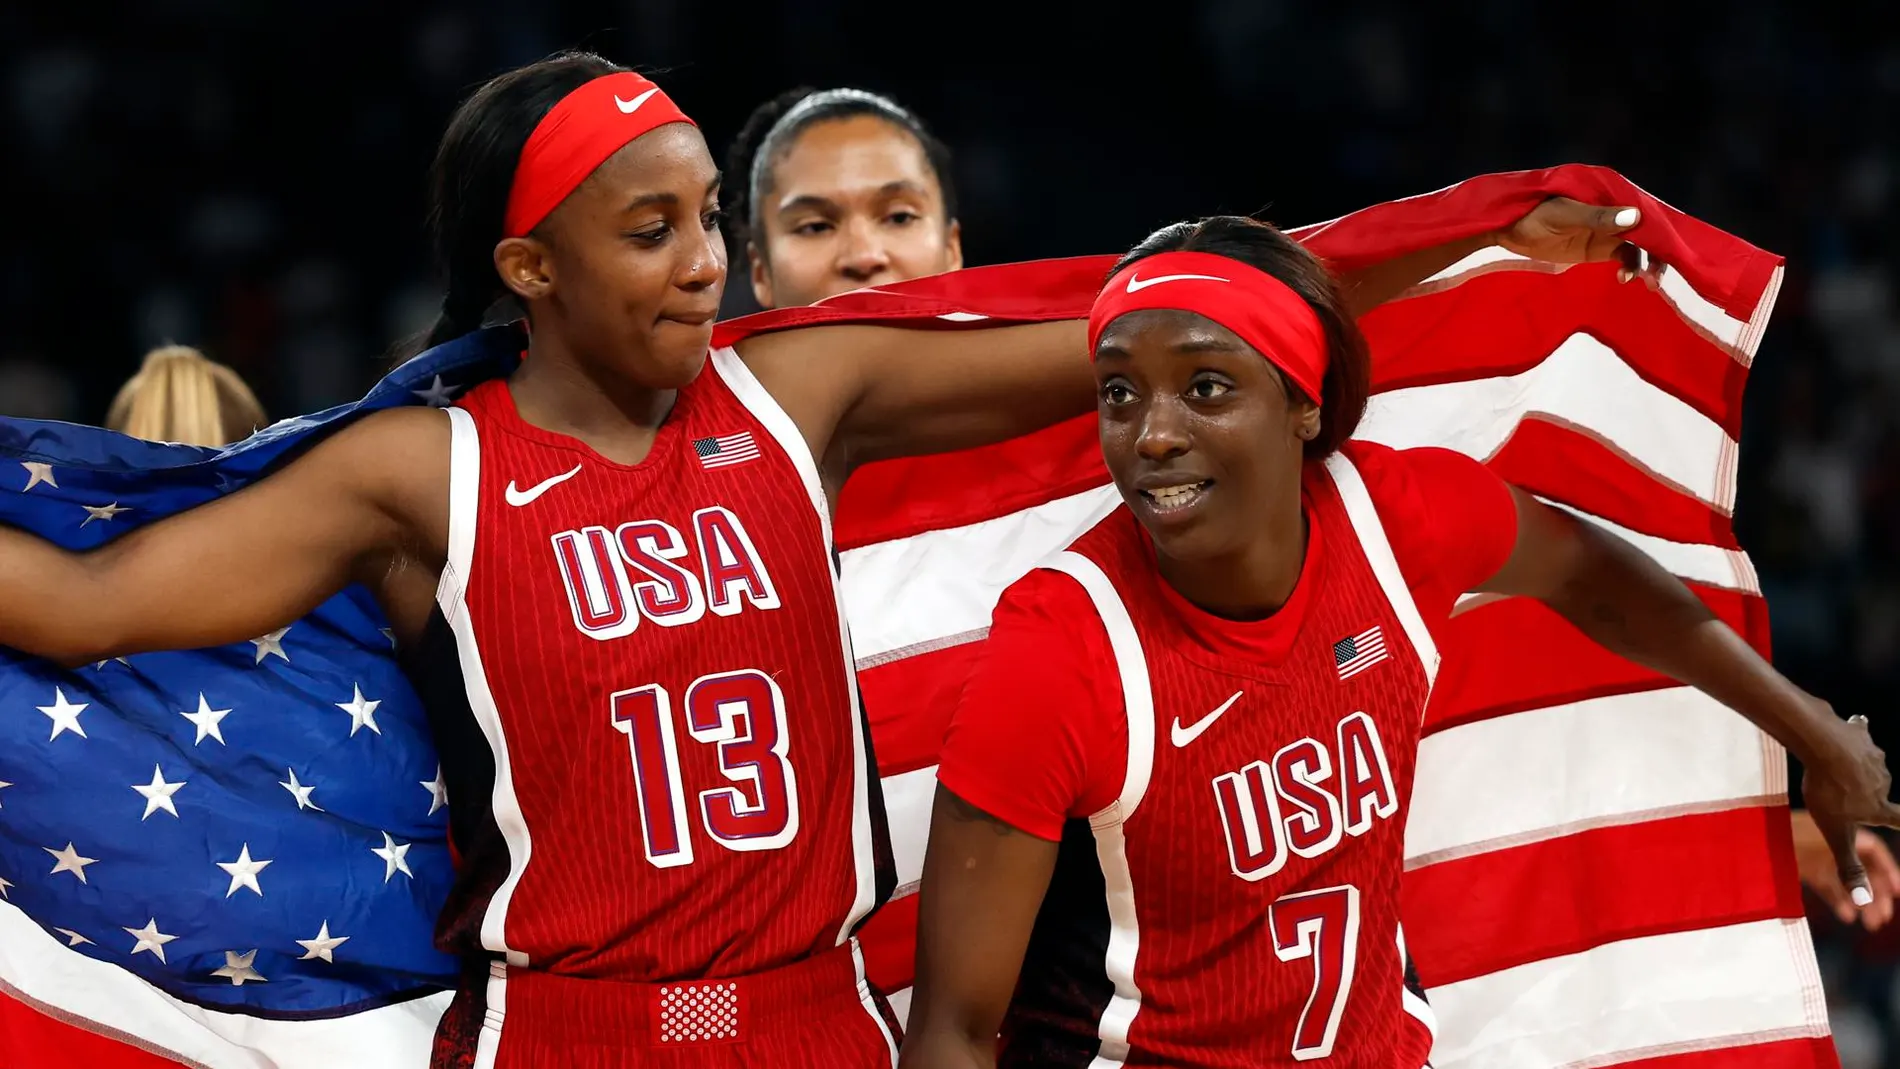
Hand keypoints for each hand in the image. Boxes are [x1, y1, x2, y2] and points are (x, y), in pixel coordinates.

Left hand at [1493, 196, 1657, 282]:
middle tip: (1658, 275)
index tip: (1672, 249)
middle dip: (1659, 252)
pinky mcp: (1600, 249)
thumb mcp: (1565, 215)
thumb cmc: (1534, 215)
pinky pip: (1624, 258)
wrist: (1508, 230)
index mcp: (1610, 195)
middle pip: (1648, 230)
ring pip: (1640, 246)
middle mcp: (1615, 211)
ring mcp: (1609, 231)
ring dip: (1647, 263)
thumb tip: (1635, 217)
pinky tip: (1624, 278)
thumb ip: (1598, 217)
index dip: (1662, 229)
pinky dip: (1630, 268)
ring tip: (1647, 282)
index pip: (1646, 210)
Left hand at [1792, 808, 1899, 929]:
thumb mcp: (1823, 851)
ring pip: (1845, 881)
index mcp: (1842, 831)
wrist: (1750, 831)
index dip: (1888, 870)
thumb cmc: (1787, 834)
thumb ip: (1846, 875)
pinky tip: (1846, 916)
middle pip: (1863, 870)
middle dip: (1876, 894)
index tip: (1898, 892)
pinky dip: (1837, 900)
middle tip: (1883, 917)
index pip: (1874, 850)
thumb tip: (1865, 901)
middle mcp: (1833, 844)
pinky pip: (1826, 886)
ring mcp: (1818, 856)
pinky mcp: (1804, 868)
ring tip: (1870, 924)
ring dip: (1860, 902)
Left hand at [1800, 711, 1899, 910]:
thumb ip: (1848, 865)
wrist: (1822, 744)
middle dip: (1860, 794)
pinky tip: (1843, 732)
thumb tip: (1862, 900)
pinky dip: (1850, 737)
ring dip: (1851, 768)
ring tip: (1831, 769)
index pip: (1899, 820)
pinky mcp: (1860, 735)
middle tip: (1837, 792)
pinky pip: (1856, 737)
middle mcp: (1884, 782)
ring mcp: (1873, 756)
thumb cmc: (1828, 792)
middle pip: (1873, 792)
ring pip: (1862, 766)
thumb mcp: (1834, 834)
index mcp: (1880, 807)